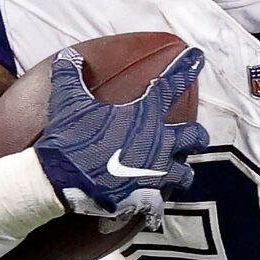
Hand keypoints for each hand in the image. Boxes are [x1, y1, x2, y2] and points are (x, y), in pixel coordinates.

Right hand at [34, 46, 208, 225]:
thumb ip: (71, 74)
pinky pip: (161, 203)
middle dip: (196, 136)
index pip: (171, 85)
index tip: (198, 58)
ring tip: (176, 171)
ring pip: (185, 174)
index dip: (186, 69)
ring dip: (182, 172)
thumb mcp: (68, 100)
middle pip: (194, 137)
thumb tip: (69, 56)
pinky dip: (157, 202)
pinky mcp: (147, 198)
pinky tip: (153, 202)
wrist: (61, 180)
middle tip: (193, 136)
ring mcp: (156, 173)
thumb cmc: (69, 137)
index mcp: (144, 116)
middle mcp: (159, 143)